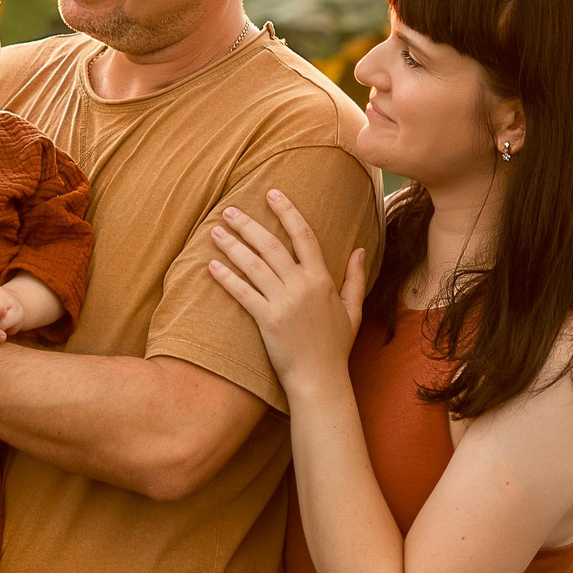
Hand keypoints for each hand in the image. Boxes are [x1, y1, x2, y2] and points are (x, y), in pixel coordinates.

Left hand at [206, 188, 366, 391]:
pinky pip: (243, 294)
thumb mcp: (353, 309)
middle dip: (248, 224)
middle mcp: (301, 286)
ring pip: (253, 266)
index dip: (287, 211)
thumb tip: (361, 249)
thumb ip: (355, 277)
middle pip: (271, 245)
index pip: (304, 235)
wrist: (320, 379)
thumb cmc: (335, 346)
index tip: (271, 193)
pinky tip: (211, 266)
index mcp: (322, 279)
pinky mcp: (267, 320)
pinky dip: (226, 278)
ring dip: (232, 246)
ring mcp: (283, 302)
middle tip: (228, 210)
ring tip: (215, 232)